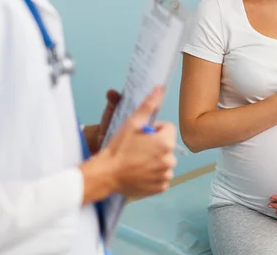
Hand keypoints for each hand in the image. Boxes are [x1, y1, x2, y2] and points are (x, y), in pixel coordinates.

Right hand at [80, 88, 176, 203]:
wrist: (106, 174)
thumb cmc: (118, 148)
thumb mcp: (132, 123)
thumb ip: (149, 105)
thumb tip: (160, 88)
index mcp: (166, 142)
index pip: (167, 128)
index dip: (154, 129)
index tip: (141, 135)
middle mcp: (170, 160)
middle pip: (167, 145)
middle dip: (155, 145)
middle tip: (137, 149)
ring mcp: (166, 175)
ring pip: (164, 161)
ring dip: (155, 159)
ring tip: (137, 161)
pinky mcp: (160, 187)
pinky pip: (161, 176)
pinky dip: (153, 174)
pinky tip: (139, 172)